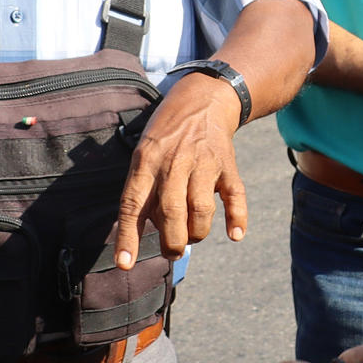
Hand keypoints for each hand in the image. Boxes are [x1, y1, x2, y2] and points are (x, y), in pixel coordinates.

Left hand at [113, 71, 248, 268]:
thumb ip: (143, 190)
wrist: (203, 98)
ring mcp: (203, 163)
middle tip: (173, 250)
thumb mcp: (144, 153)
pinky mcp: (227, 164)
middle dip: (172, 241)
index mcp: (146, 162)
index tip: (124, 264)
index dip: (128, 236)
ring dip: (198, 232)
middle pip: (171, 211)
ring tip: (193, 236)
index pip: (133, 204)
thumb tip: (145, 233)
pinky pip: (234, 194)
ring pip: (201, 208)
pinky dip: (238, 217)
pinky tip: (235, 234)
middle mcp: (173, 163)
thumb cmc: (167, 134)